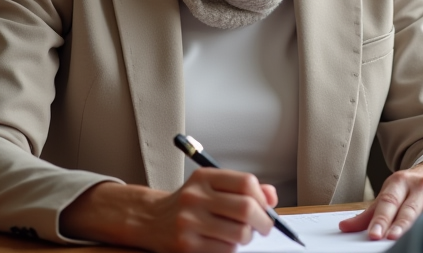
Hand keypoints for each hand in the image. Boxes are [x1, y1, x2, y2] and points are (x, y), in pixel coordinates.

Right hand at [61, 169, 278, 252]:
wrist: (150, 220)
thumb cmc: (188, 204)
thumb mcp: (211, 186)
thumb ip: (242, 188)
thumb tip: (271, 197)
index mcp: (204, 177)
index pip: (245, 183)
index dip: (262, 197)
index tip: (266, 207)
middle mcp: (195, 197)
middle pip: (246, 208)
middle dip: (263, 221)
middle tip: (265, 227)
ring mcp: (190, 222)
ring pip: (239, 233)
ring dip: (248, 237)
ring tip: (242, 235)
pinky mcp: (186, 246)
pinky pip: (226, 250)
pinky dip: (232, 249)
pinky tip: (225, 243)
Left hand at [338, 161, 422, 240]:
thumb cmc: (410, 187)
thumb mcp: (390, 193)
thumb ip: (369, 213)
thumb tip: (344, 227)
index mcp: (399, 181)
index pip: (388, 202)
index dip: (381, 219)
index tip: (374, 234)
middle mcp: (419, 185)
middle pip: (407, 209)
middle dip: (399, 225)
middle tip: (389, 238)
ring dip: (417, 228)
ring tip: (409, 240)